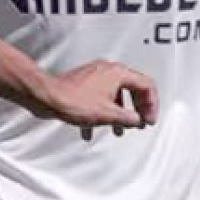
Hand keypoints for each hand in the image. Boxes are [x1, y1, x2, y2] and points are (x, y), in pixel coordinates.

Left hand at [38, 61, 159, 140]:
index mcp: (118, 73)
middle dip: (137, 108)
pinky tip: (94, 128)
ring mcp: (95, 76)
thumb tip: (136, 121)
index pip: (146, 85)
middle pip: (132, 88)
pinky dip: (102, 112)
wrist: (47, 98)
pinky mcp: (84, 84)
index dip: (152, 104)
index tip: (149, 119)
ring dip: (119, 113)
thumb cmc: (73, 100)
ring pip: (115, 95)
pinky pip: (100, 98)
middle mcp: (107, 71)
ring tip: (119, 129)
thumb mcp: (108, 115)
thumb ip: (128, 119)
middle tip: (140, 121)